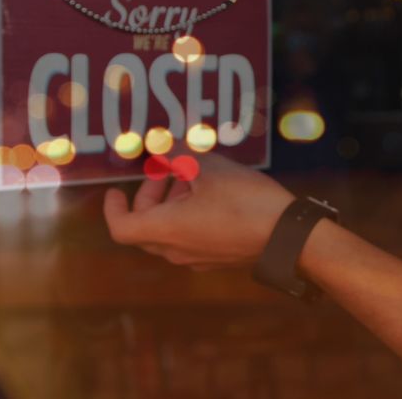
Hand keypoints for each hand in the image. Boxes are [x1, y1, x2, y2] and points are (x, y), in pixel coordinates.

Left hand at [103, 154, 294, 270]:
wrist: (287, 235)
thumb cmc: (245, 202)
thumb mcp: (208, 168)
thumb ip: (177, 153)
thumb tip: (158, 142)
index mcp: (166, 230)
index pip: (121, 228)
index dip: (113, 208)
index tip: (115, 191)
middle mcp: (177, 250)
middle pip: (146, 226)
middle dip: (151, 194)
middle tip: (165, 169)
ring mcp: (199, 258)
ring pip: (170, 231)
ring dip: (173, 202)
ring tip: (195, 175)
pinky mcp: (219, 257)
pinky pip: (192, 237)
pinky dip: (190, 214)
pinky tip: (214, 192)